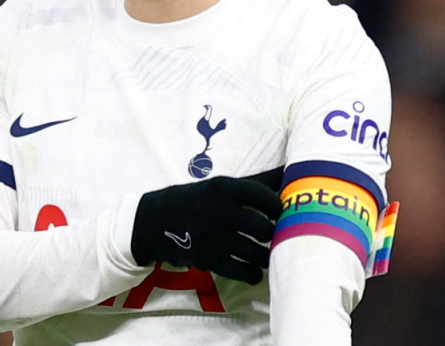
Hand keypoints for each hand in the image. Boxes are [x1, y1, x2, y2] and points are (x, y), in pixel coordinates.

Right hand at [130, 167, 283, 284]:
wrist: (155, 221)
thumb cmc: (197, 200)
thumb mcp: (221, 186)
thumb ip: (257, 182)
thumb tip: (289, 171)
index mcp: (224, 188)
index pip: (263, 195)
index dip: (278, 206)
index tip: (280, 212)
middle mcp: (219, 210)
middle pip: (262, 227)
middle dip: (272, 234)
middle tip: (272, 235)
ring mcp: (213, 236)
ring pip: (254, 252)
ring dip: (265, 256)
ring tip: (267, 254)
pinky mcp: (207, 258)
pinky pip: (240, 270)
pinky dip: (252, 273)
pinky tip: (254, 271)